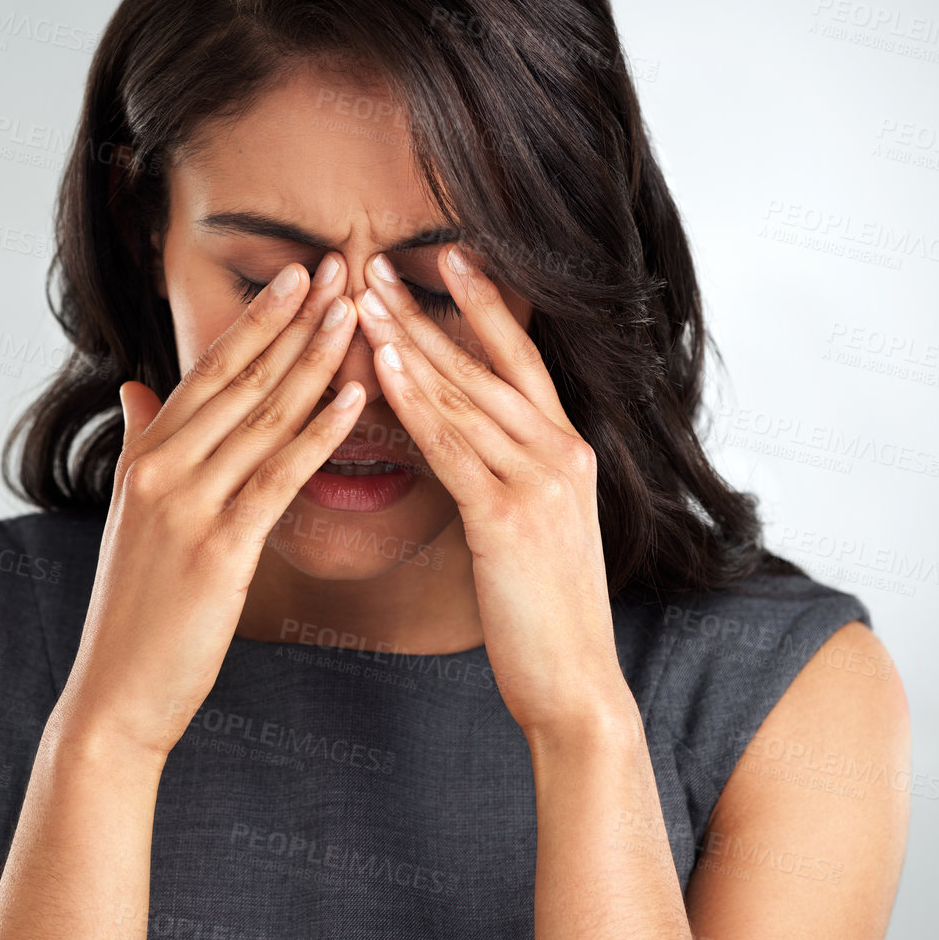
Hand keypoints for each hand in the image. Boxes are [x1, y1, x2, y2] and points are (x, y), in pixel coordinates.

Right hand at [53, 256, 364, 759]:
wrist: (117, 692)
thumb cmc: (137, 606)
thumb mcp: (131, 513)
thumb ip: (141, 441)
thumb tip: (136, 387)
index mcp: (146, 454)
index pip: (211, 368)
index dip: (261, 318)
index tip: (303, 273)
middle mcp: (161, 467)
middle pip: (240, 378)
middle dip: (297, 319)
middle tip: (343, 265)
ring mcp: (186, 506)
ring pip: (262, 417)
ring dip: (315, 360)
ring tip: (358, 312)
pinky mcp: (218, 550)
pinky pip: (276, 479)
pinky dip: (317, 434)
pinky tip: (354, 397)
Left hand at [352, 244, 627, 742]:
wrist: (575, 683)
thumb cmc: (542, 613)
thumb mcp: (532, 527)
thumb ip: (502, 475)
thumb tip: (456, 440)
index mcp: (567, 450)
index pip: (521, 358)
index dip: (485, 303)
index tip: (449, 255)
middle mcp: (561, 452)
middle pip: (483, 363)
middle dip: (425, 309)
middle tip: (375, 263)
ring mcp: (540, 481)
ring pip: (463, 395)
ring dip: (409, 341)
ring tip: (362, 297)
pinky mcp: (510, 517)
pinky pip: (452, 447)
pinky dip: (416, 401)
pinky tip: (382, 367)